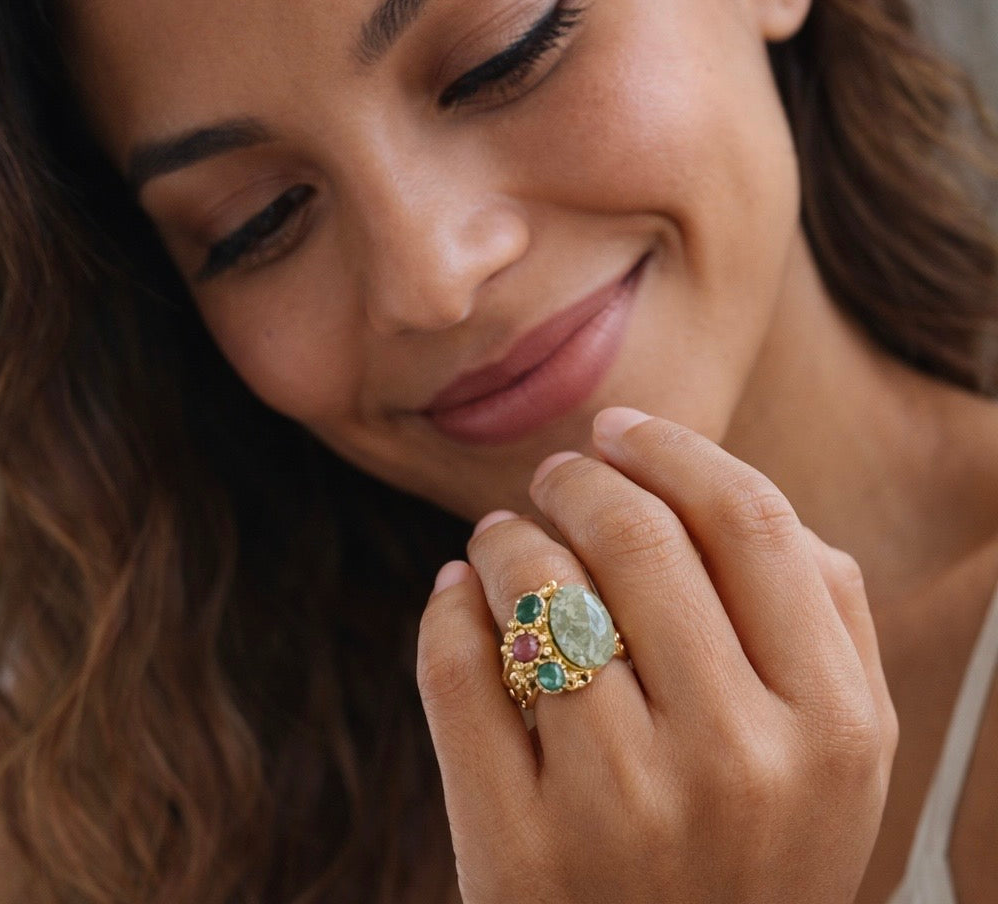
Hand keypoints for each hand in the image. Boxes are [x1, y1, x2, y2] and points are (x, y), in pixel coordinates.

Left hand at [417, 408, 896, 903]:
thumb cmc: (752, 849)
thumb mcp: (834, 752)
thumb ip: (819, 614)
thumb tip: (704, 486)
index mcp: (832, 725)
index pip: (750, 521)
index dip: (674, 450)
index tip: (621, 428)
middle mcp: (736, 764)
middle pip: (637, 537)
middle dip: (578, 480)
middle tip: (555, 478)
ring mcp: (622, 813)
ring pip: (538, 590)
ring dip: (506, 537)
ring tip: (503, 540)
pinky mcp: (516, 853)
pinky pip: (458, 671)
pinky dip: (446, 610)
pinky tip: (458, 597)